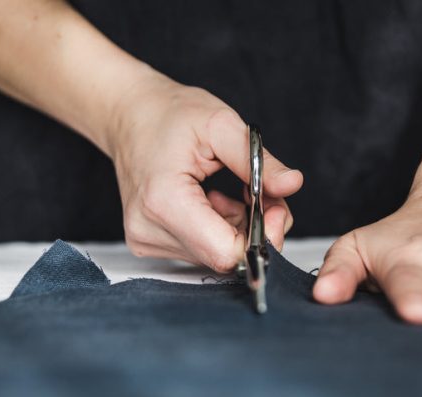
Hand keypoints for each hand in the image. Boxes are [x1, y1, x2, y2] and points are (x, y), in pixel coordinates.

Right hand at [109, 70, 301, 271]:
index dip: (261, 237)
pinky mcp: (150, 244)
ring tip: (233, 192)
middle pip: (224, 257)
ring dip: (238, 228)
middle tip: (260, 192)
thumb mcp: (221, 125)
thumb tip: (293, 184)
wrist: (129, 115)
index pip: (225, 252)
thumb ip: (259, 161)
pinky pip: (202, 250)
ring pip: (216, 256)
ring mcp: (146, 240)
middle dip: (254, 229)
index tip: (274, 207)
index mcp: (163, 201)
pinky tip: (215, 202)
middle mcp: (149, 229)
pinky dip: (220, 230)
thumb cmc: (170, 114)